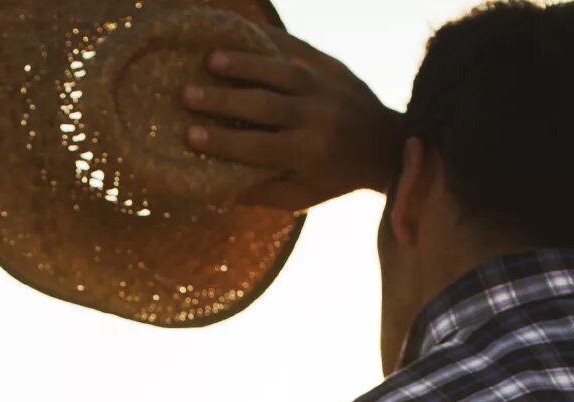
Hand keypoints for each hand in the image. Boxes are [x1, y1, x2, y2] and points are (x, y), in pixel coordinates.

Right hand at [180, 35, 404, 211]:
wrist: (388, 144)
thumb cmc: (335, 176)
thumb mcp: (303, 196)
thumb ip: (262, 193)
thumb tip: (215, 188)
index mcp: (308, 153)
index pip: (257, 147)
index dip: (222, 143)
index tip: (189, 136)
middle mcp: (317, 118)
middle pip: (263, 106)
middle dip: (223, 100)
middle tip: (186, 93)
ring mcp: (325, 87)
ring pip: (280, 71)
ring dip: (244, 63)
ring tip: (210, 58)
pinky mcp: (330, 65)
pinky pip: (296, 48)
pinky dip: (268, 39)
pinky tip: (239, 32)